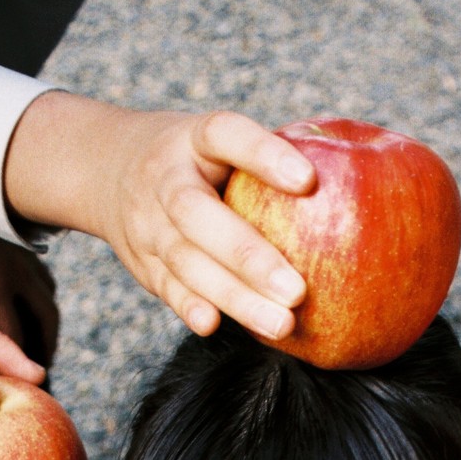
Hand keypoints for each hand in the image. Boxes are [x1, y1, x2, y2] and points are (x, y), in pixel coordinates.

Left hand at [0, 196, 58, 366]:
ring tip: (41, 347)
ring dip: (48, 327)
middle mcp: (18, 274)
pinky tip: (34, 305)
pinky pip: (44, 276)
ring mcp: (26, 255)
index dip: (14, 368)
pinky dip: (42, 297)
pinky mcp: (25, 240)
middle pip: (43, 323)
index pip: (11, 340)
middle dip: (43, 353)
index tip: (14, 389)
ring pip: (48, 299)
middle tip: (38, 377)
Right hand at [4, 94, 313, 338]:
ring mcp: (147, 222)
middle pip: (197, 214)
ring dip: (233, 296)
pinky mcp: (142, 262)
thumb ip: (266, 159)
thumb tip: (353, 181)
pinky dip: (187, 305)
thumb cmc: (195, 161)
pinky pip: (165, 286)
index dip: (263, 154)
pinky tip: (213, 324)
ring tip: (280, 324)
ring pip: (186, 261)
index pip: (225, 134)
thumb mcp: (218, 140)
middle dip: (248, 256)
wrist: (107, 169)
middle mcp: (164, 177)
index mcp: (192, 138)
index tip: (308, 180)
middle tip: (297, 291)